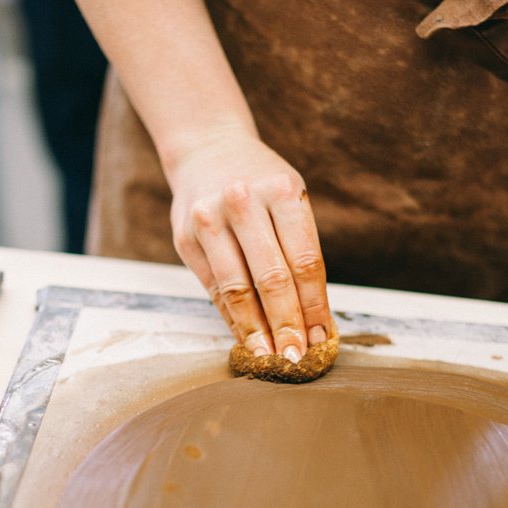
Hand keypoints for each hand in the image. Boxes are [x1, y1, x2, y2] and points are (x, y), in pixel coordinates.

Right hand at [168, 127, 332, 359]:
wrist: (207, 149)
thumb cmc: (261, 183)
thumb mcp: (290, 199)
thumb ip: (300, 252)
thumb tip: (313, 321)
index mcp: (281, 190)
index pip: (304, 261)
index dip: (314, 306)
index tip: (322, 339)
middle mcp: (244, 201)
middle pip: (272, 278)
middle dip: (286, 325)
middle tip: (295, 358)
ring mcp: (209, 219)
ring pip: (237, 288)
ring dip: (255, 330)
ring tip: (268, 357)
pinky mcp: (185, 237)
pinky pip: (213, 288)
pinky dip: (231, 318)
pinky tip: (245, 337)